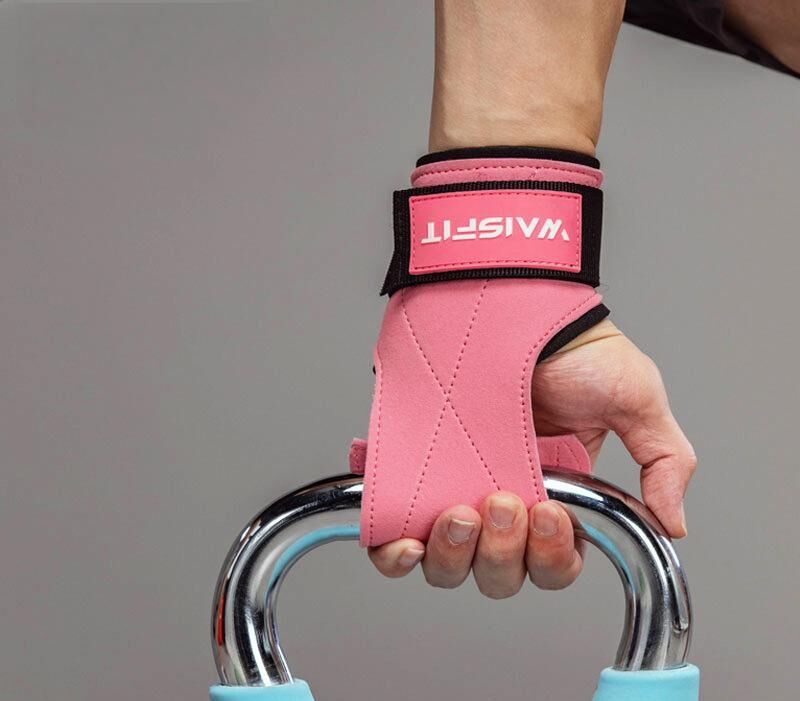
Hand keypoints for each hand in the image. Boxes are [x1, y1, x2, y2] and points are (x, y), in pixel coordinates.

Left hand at [368, 320, 696, 596]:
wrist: (515, 303)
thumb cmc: (575, 349)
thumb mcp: (636, 400)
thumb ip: (664, 462)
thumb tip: (673, 522)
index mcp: (557, 498)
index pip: (551, 565)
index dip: (550, 558)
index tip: (550, 513)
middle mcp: (503, 502)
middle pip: (498, 575)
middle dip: (501, 553)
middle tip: (503, 501)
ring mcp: (453, 492)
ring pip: (448, 566)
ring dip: (454, 555)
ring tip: (459, 511)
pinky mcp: (411, 477)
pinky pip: (391, 541)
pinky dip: (394, 556)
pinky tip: (407, 542)